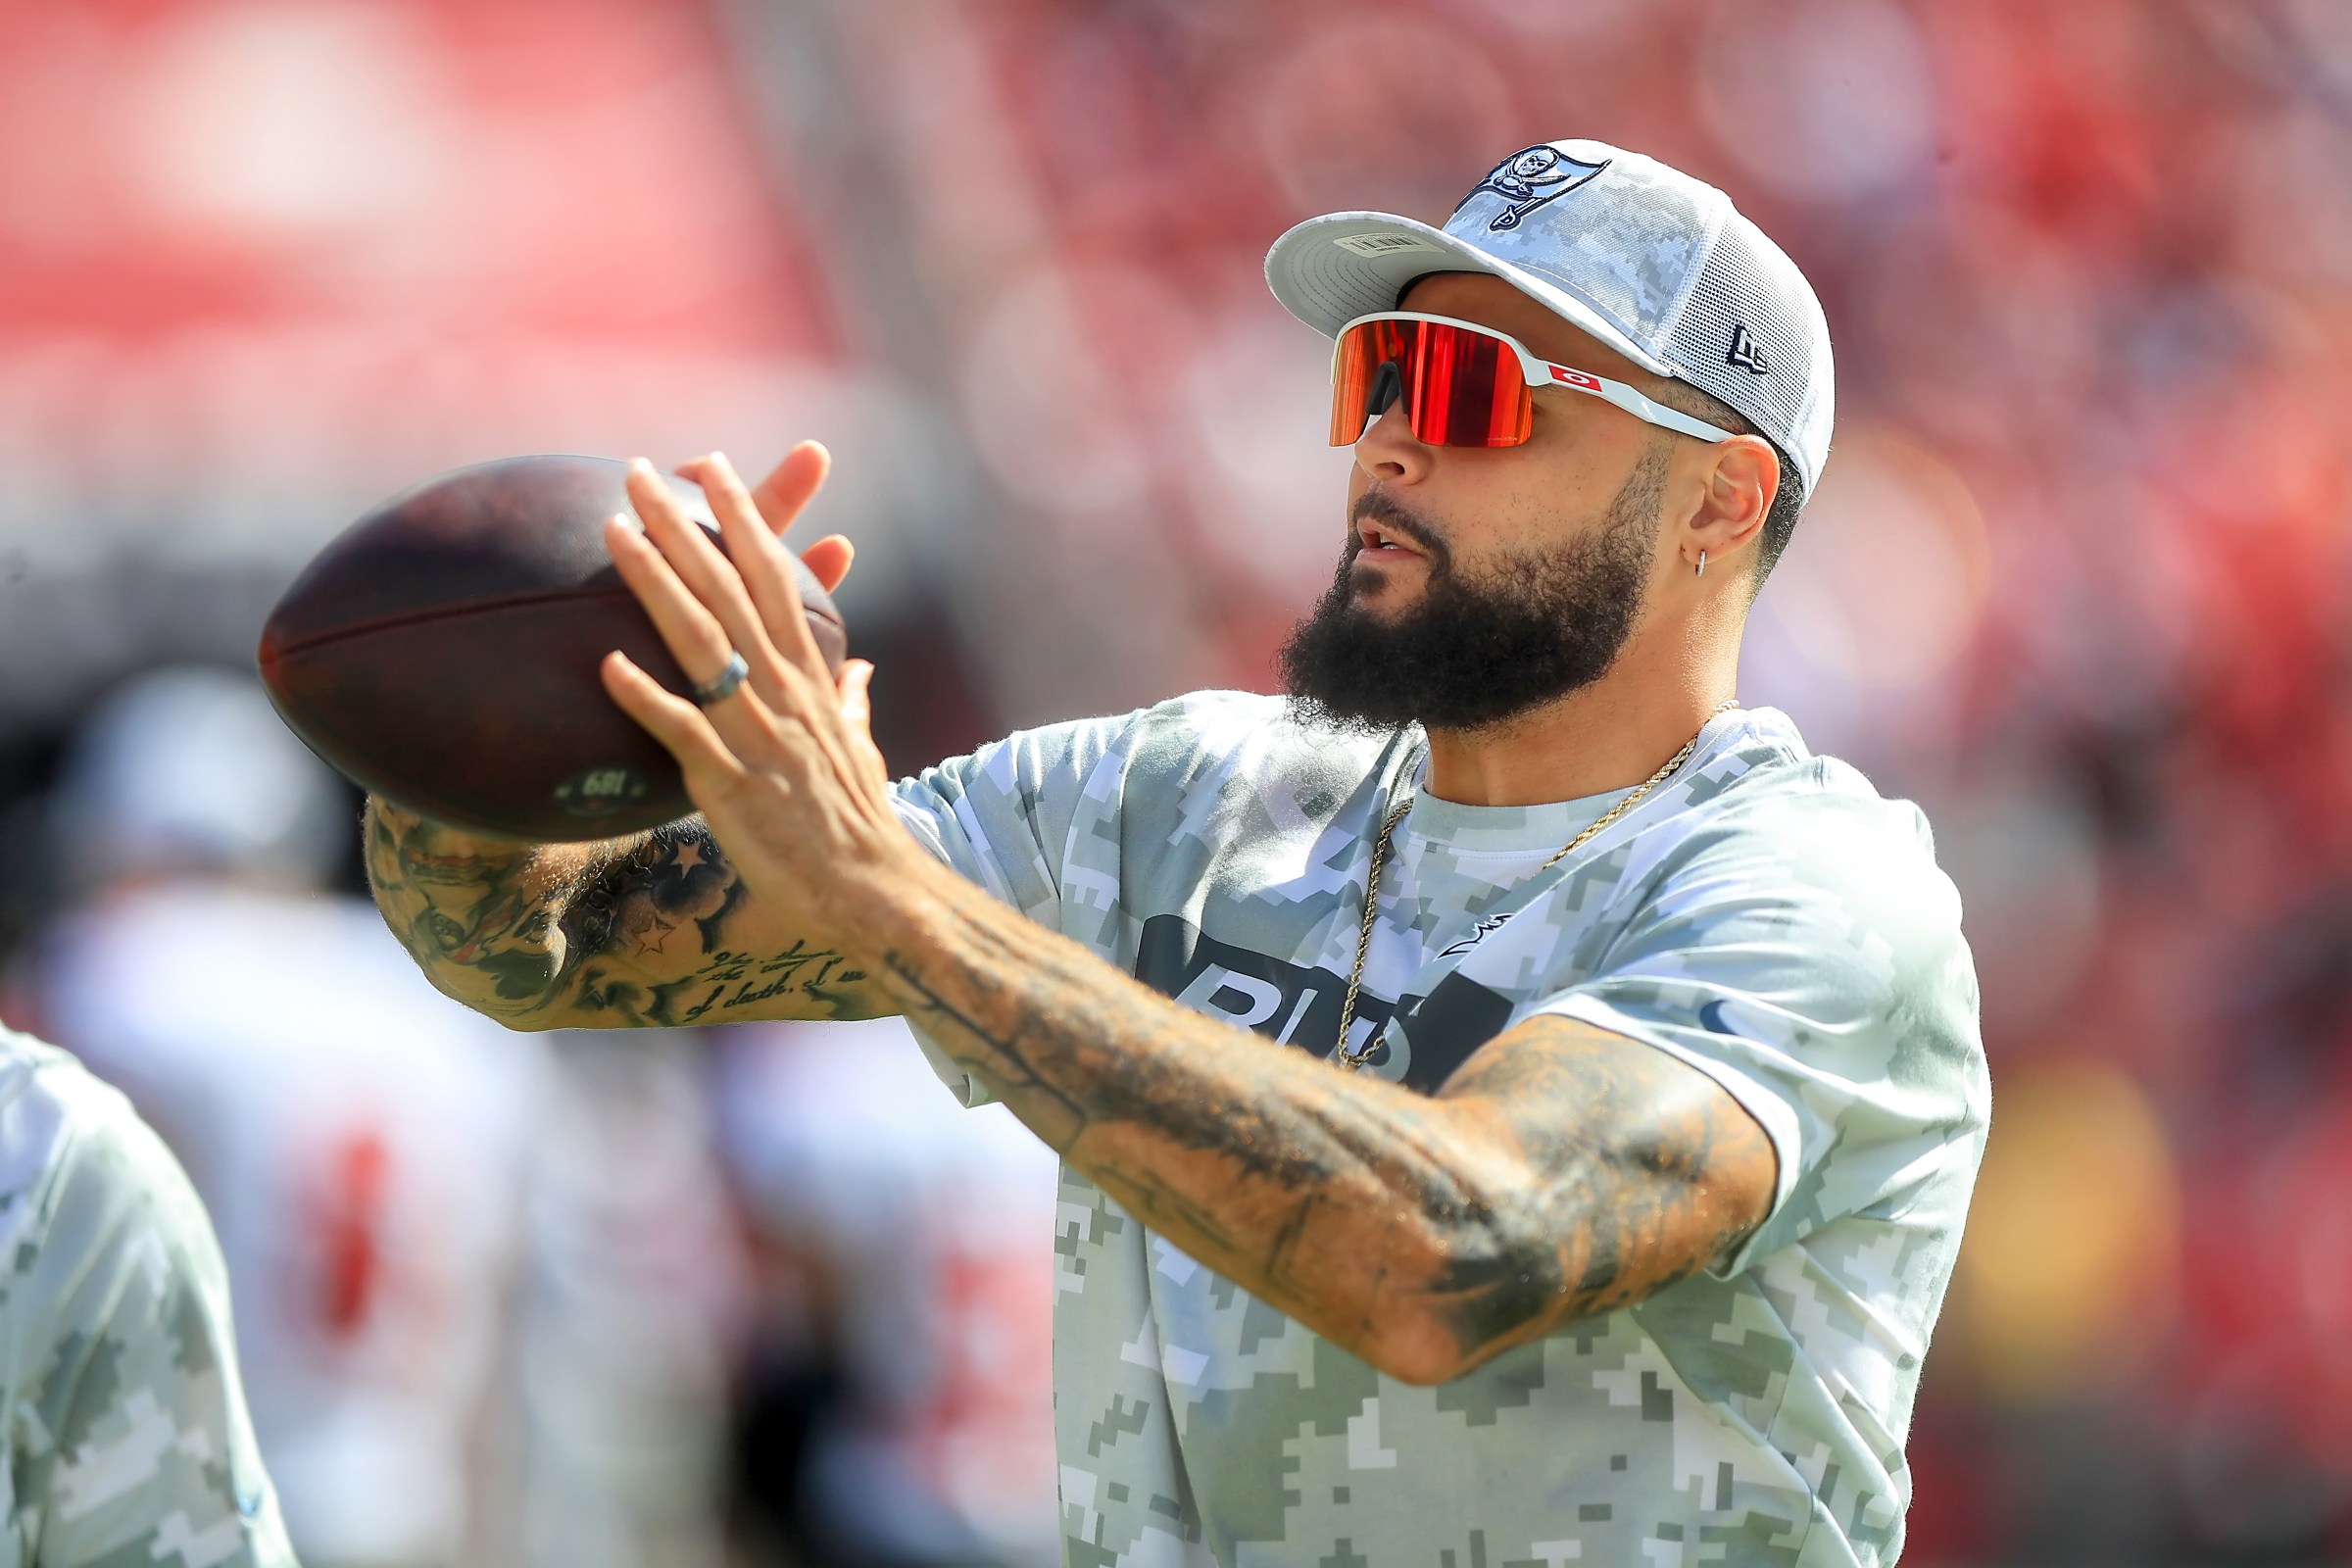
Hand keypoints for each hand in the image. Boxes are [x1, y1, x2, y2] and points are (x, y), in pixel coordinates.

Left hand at [597, 446, 923, 947]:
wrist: (873, 888)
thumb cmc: (861, 822)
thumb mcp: (862, 746)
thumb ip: (853, 699)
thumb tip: (860, 665)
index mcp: (809, 676)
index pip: (774, 577)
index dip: (741, 518)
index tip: (708, 468)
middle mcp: (784, 691)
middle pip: (729, 590)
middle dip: (682, 526)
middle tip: (637, 473)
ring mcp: (758, 734)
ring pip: (701, 642)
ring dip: (655, 582)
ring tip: (613, 531)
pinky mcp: (732, 783)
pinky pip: (683, 732)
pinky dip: (646, 697)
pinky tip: (605, 664)